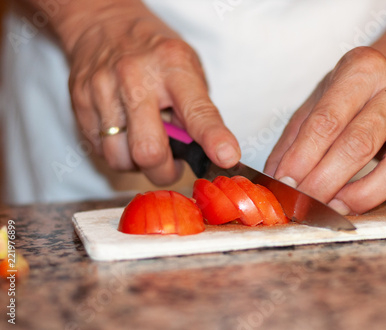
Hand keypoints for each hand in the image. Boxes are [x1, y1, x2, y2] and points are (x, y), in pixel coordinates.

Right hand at [66, 1, 239, 184]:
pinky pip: (101, 151)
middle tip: (173, 165)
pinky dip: (119, 153)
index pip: (197, 111)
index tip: (226, 157)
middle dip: (165, 171)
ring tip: (146, 142)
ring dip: (139, 164)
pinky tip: (126, 133)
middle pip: (149, 150)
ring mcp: (103, 90)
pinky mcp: (80, 103)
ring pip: (120, 159)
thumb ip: (198, 110)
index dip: (214, 139)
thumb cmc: (155, 52)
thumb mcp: (188, 68)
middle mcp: (136, 78)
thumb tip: (208, 152)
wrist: (104, 24)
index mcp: (173, 66)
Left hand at [265, 47, 385, 214]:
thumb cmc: (353, 96)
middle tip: (306, 204)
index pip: (327, 121)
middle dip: (326, 183)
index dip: (303, 159)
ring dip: (366, 196)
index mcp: (362, 69)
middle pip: (360, 144)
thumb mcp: (318, 102)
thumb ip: (295, 140)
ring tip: (339, 207)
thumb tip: (278, 181)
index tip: (286, 185)